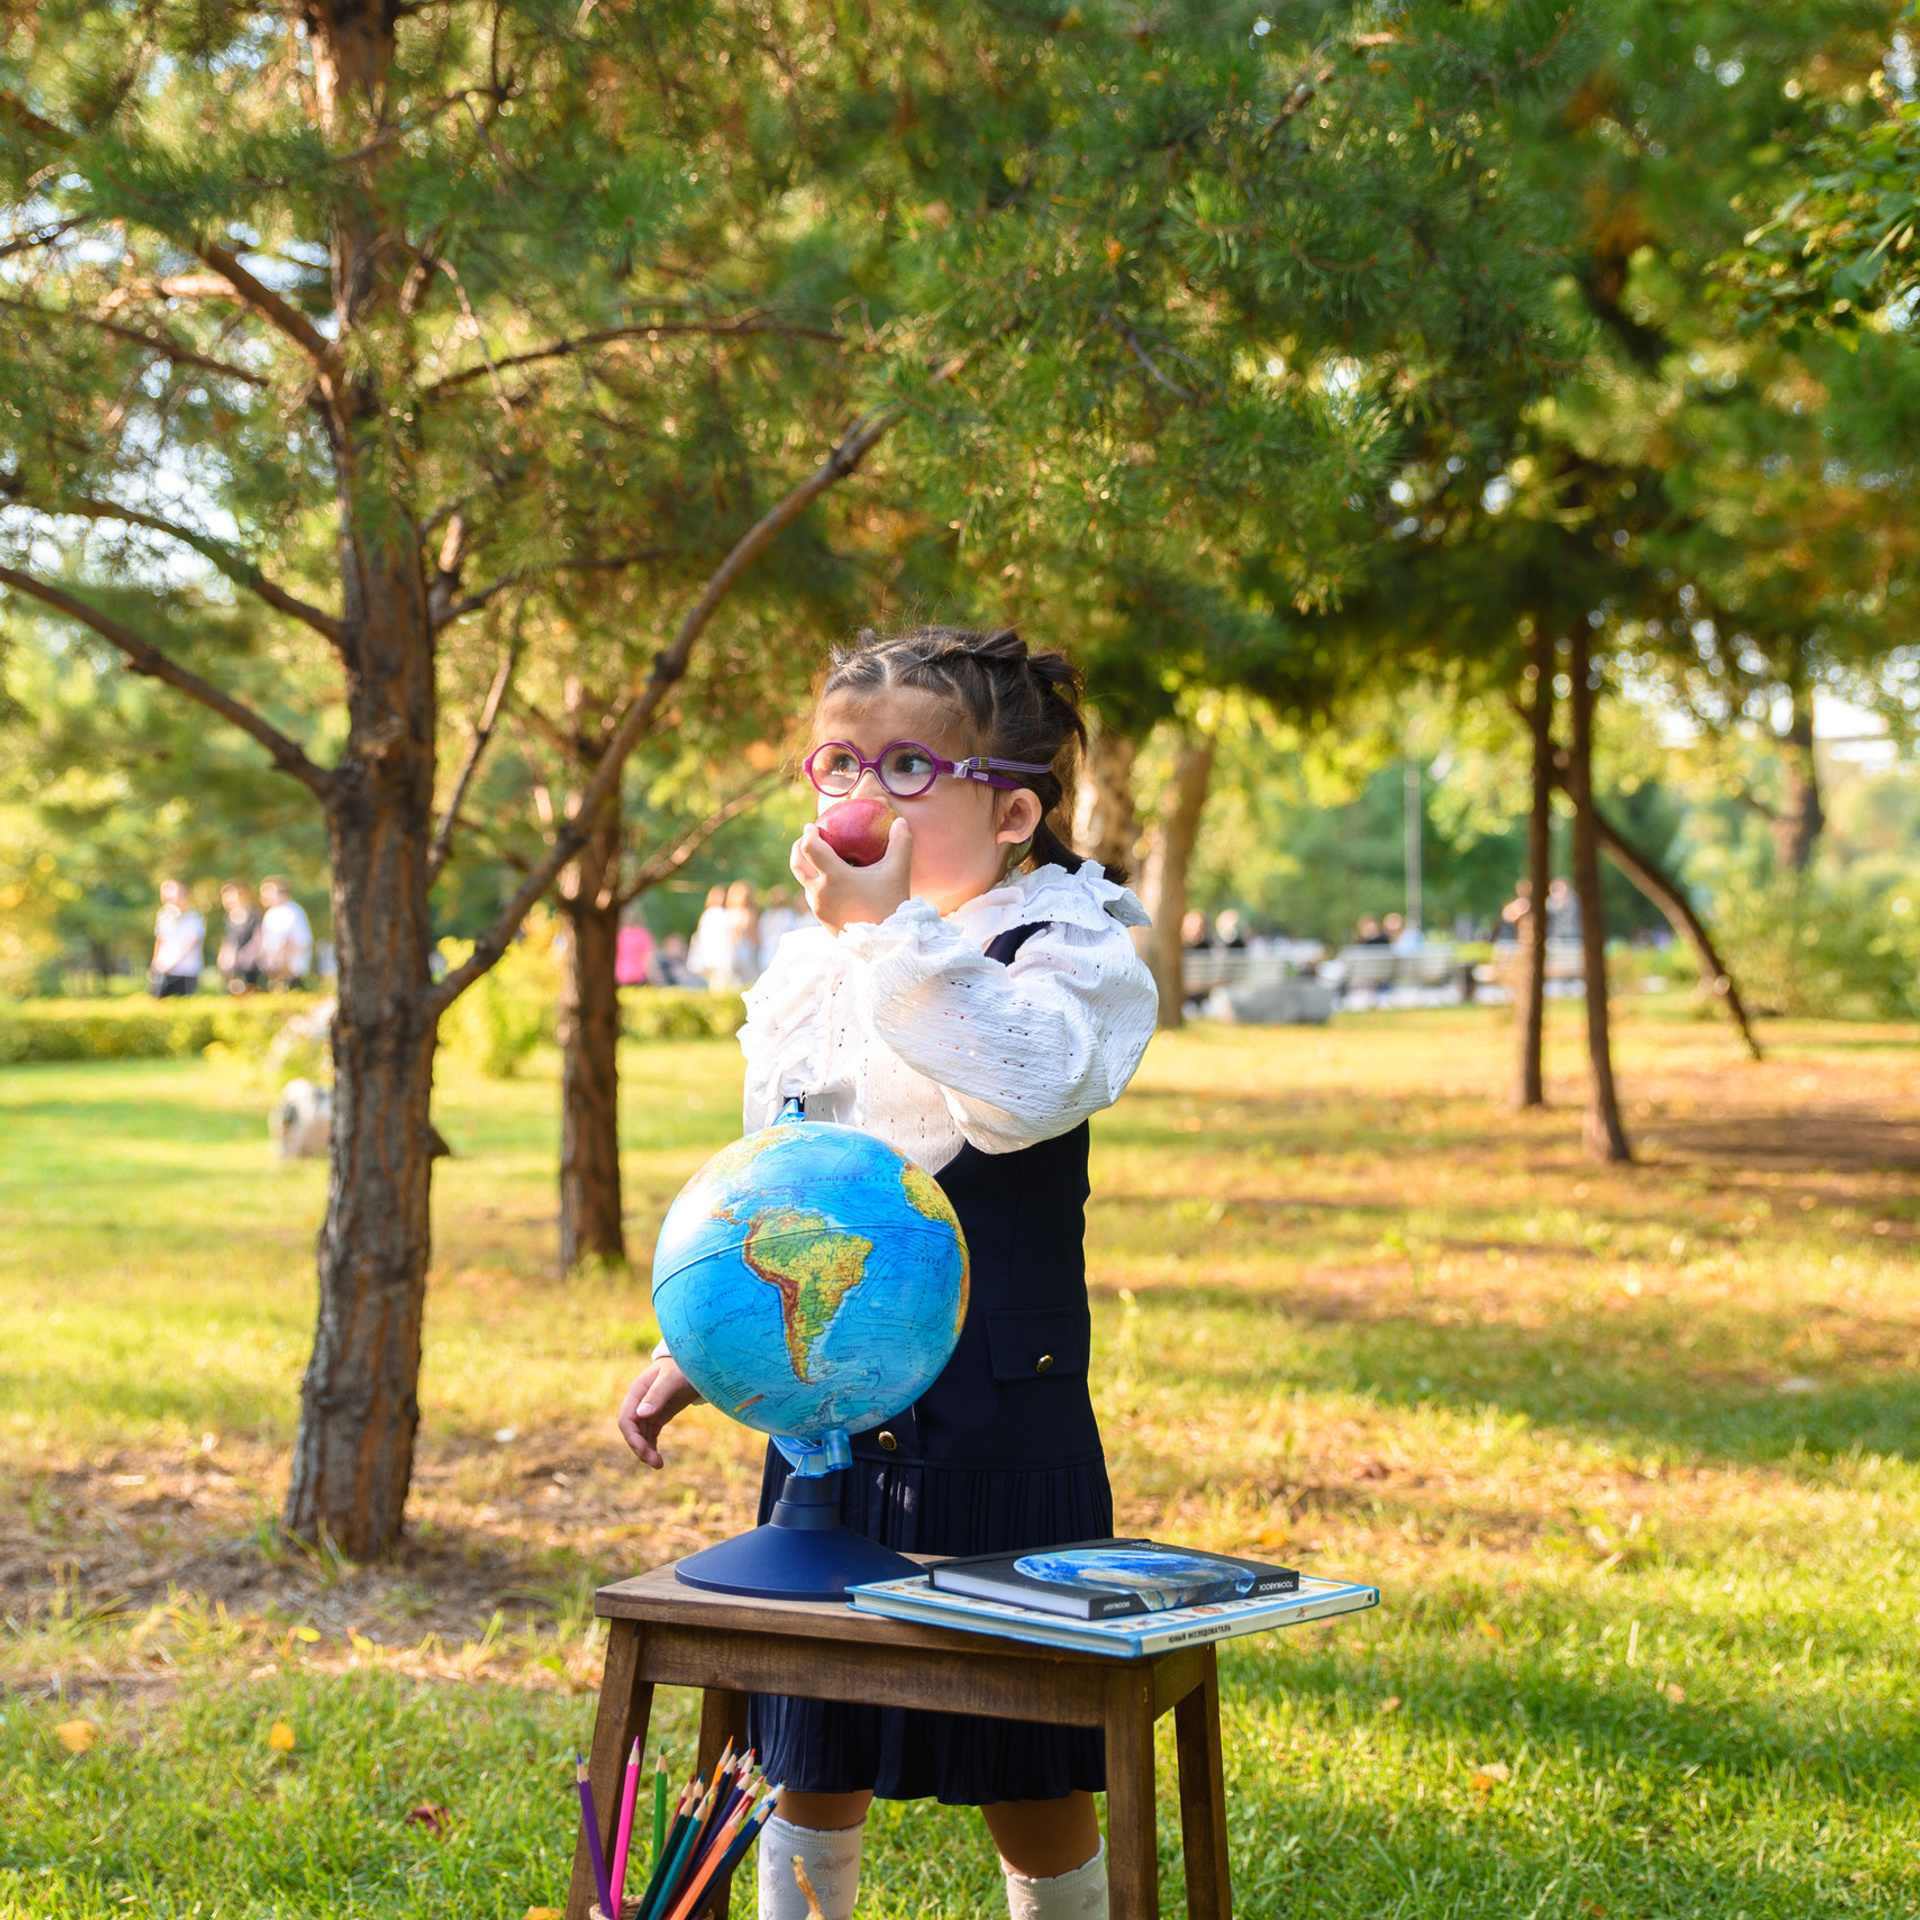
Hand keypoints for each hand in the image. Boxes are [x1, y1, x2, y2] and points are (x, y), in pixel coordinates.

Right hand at [616, 1358, 701, 1469]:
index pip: (626, 1420)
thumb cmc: (684, 1366)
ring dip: (645, 1451)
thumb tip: (641, 1414)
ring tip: (659, 1464)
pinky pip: (649, 1435)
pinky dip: (651, 1447)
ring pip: (639, 1436)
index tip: (644, 1451)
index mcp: (636, 1392)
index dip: (632, 1438)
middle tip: (656, 1463)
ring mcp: (647, 1410)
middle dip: (640, 1449)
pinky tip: (658, 1459)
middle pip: (631, 1431)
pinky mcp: (658, 1416)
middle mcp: (638, 1402)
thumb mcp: (672, 1379)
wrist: (697, 1362)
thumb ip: (657, 1395)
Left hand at [791, 817, 912, 932]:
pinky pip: (812, 897)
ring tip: (818, 859)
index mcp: (834, 877)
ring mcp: (819, 908)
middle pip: (796, 863)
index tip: (813, 826)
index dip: (809, 833)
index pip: (810, 847)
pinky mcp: (822, 920)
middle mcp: (820, 892)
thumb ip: (900, 843)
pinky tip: (829, 882)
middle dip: (798, 847)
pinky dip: (815, 884)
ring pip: (803, 882)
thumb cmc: (892, 905)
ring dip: (806, 867)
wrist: (887, 944)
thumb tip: (900, 821)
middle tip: (807, 837)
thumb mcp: (898, 872)